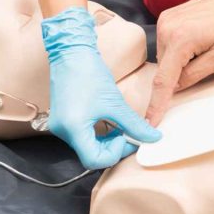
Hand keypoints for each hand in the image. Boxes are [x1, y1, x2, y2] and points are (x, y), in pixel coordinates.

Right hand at [41, 7, 160, 168]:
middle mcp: (63, 132)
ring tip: (121, 127)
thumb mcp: (115, 102)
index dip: (115, 153)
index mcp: (73, 129)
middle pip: (91, 156)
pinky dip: (99, 134)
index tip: (128, 138)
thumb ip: (134, 124)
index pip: (95, 160)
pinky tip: (110, 122)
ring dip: (107, 141)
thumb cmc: (89, 74)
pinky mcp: (63, 121)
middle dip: (114, 148)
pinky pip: (83, 136)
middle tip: (129, 134)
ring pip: (88, 147)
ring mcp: (60, 127)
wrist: (71, 53)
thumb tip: (152, 137)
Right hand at [145, 0, 213, 124]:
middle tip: (208, 61)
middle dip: (181, 75)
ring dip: (181, 62)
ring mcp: (165, 19)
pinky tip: (199, 41)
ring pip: (166, 58)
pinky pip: (168, 45)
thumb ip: (194, 76)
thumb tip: (175, 88)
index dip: (157, 105)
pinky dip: (180, 51)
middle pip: (165, 69)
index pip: (164, 80)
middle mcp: (167, 27)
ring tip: (206, 46)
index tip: (150, 123)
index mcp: (180, 39)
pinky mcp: (167, 17)